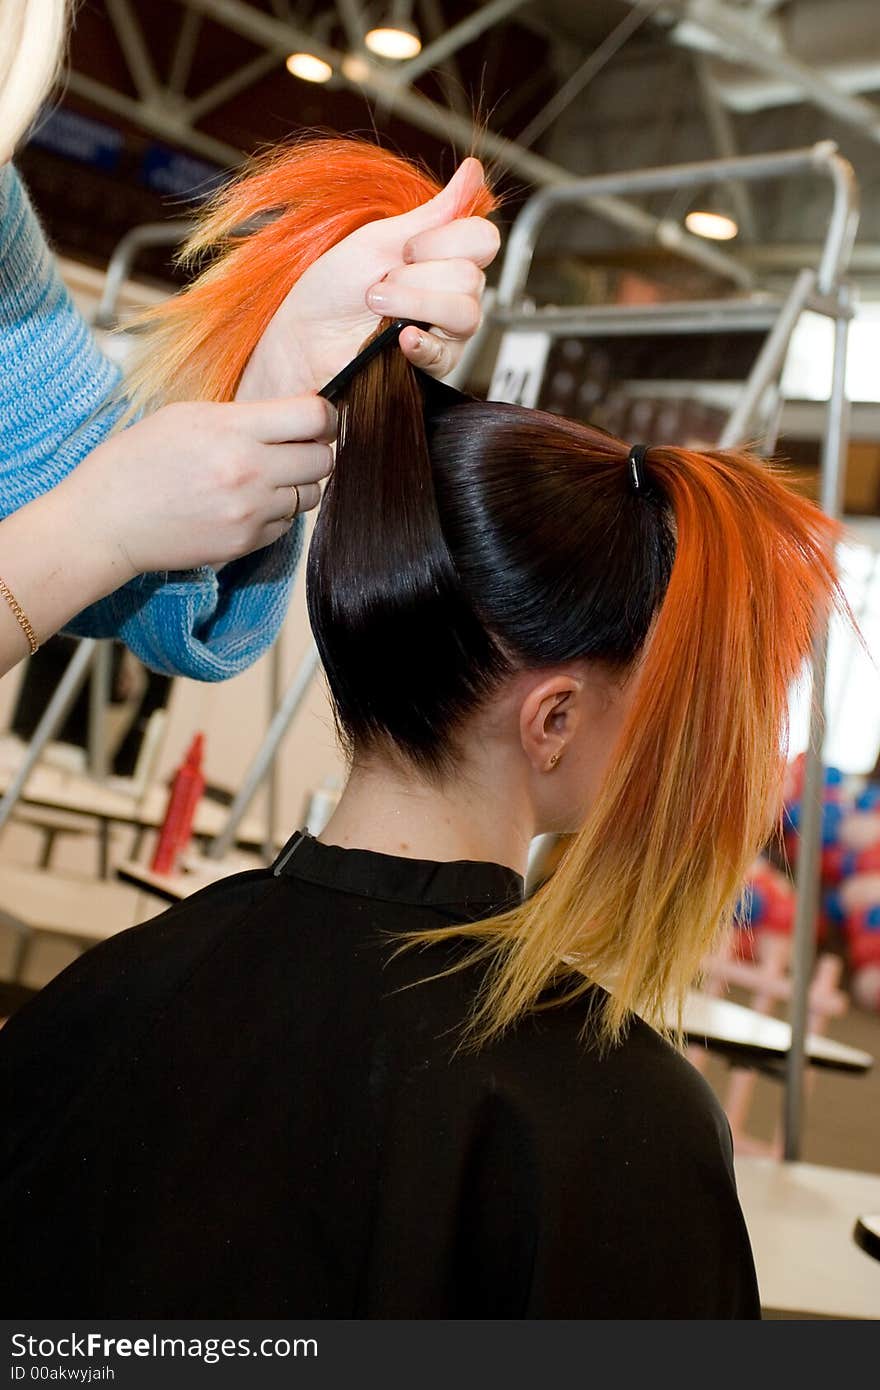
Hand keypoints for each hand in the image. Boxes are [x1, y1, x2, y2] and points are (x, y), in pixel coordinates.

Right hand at [62, 395, 335, 575]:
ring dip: (298, 484)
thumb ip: (245, 417)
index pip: (314, 417)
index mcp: (234, 430)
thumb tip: (292, 417)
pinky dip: (277, 513)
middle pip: (323, 459)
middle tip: (296, 448)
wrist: (107, 521)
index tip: (317, 419)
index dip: (325, 416)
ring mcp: (250, 512)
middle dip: (315, 450)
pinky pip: (287, 524)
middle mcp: (249, 472)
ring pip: (310, 495)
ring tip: (266, 477)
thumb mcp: (187, 416)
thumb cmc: (139, 460)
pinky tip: (247, 504)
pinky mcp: (246, 543)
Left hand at [235, 158, 499, 401]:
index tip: (406, 248)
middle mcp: (452, 293)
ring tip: (377, 305)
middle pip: (473, 278)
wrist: (303, 339)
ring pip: (466, 314)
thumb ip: (434, 212)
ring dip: (415, 304)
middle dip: (417, 277)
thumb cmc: (333, 291)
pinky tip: (400, 337)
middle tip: (379, 283)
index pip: (483, 239)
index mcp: (444, 257)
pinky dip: (423, 342)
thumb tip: (474, 172)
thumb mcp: (381, 238)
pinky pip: (448, 354)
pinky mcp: (433, 366)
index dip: (445, 241)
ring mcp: (446, 332)